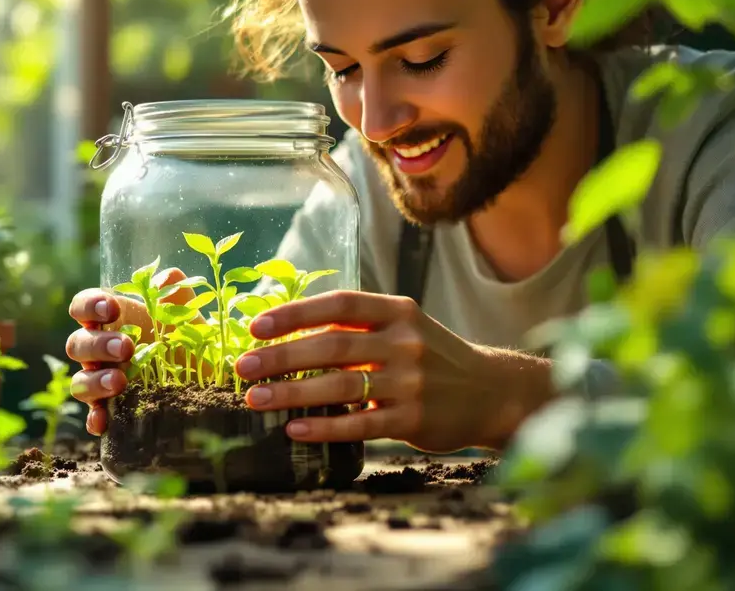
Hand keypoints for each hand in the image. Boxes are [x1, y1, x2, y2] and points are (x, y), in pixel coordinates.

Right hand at [65, 268, 195, 435]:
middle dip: (98, 345)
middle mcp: (99, 350)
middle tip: (126, 348)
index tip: (112, 309)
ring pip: (79, 381)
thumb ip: (175, 290)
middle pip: (78, 345)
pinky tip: (103, 422)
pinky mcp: (111, 409)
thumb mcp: (186, 312)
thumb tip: (166, 278)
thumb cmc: (186, 337)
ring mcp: (101, 380)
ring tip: (120, 382)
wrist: (205, 376)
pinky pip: (93, 415)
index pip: (83, 307)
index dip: (90, 306)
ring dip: (94, 381)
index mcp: (110, 321)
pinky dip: (95, 418)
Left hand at [233, 290, 553, 452]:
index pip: (339, 305)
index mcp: (398, 311)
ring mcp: (410, 382)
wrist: (491, 392)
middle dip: (282, 357)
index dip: (295, 313)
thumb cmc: (432, 357)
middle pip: (332, 346)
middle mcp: (405, 342)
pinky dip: (325, 427)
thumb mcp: (403, 328)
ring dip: (293, 393)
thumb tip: (288, 332)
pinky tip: (294, 429)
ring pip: (341, 386)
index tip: (256, 326)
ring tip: (256, 399)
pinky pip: (361, 424)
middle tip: (244, 366)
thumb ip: (357, 327)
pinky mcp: (413, 419)